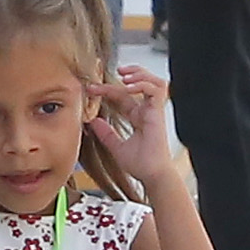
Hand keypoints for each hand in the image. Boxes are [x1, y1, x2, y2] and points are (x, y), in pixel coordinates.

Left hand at [101, 66, 194, 203]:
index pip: (123, 96)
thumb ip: (106, 134)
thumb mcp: (116, 147)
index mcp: (138, 118)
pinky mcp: (158, 113)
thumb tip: (93, 121)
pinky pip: (155, 90)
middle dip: (127, 75)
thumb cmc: (141, 165)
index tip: (92, 89)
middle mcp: (147, 112)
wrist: (153, 175)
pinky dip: (143, 84)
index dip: (107, 90)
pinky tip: (129, 86)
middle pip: (138, 85)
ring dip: (140, 74)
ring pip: (154, 82)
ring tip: (124, 75)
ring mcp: (154, 111)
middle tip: (111, 73)